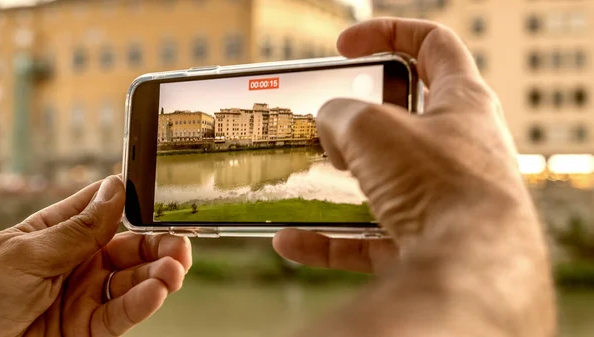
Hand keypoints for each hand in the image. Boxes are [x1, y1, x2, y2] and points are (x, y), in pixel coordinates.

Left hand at [0, 176, 191, 336]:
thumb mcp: (26, 253)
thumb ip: (78, 228)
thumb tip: (115, 191)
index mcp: (59, 234)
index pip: (106, 210)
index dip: (136, 204)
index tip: (164, 202)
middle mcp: (78, 262)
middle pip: (131, 248)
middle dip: (159, 244)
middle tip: (180, 245)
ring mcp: (86, 295)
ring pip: (134, 280)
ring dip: (158, 274)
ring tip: (174, 270)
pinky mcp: (90, 328)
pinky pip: (122, 314)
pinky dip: (143, 303)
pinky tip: (157, 292)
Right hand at [273, 17, 528, 272]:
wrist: (471, 268)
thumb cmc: (437, 182)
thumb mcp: (373, 128)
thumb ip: (341, 115)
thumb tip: (330, 129)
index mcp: (463, 103)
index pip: (432, 45)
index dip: (386, 34)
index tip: (344, 47)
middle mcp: (459, 151)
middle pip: (404, 120)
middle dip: (361, 119)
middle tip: (329, 123)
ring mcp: (442, 201)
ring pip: (384, 183)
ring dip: (341, 182)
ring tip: (307, 175)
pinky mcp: (423, 245)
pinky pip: (369, 238)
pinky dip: (330, 239)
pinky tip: (291, 240)